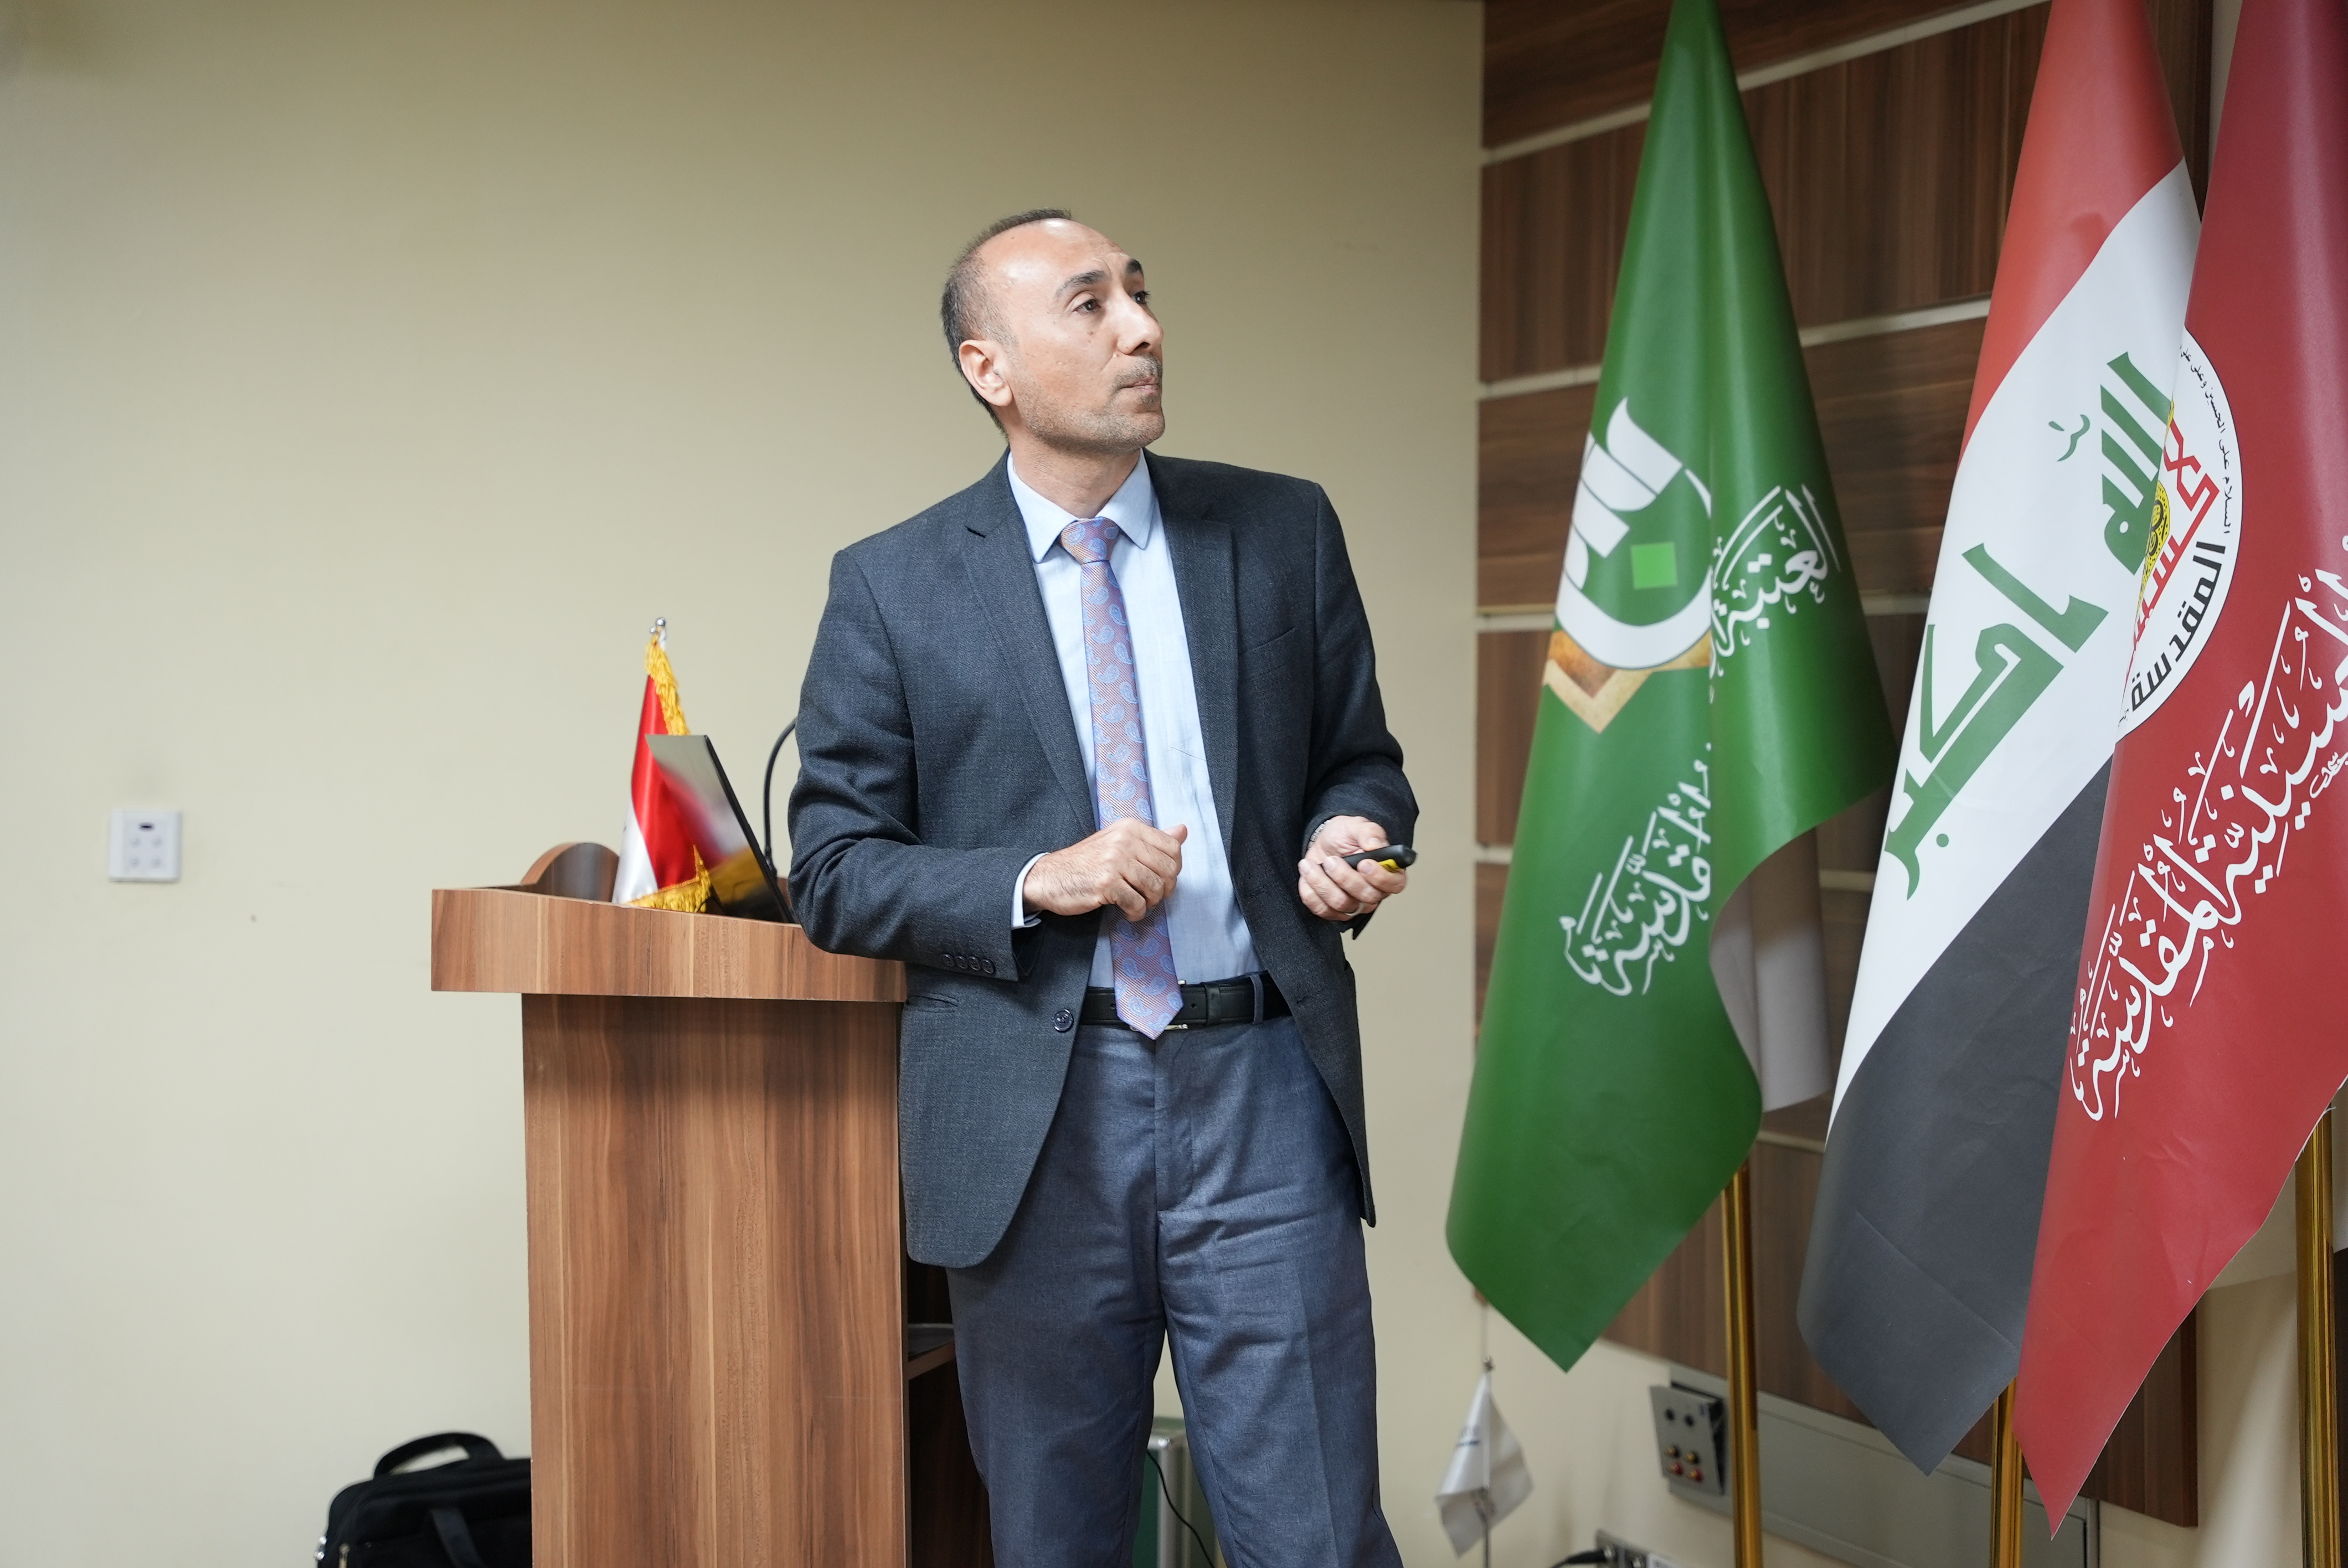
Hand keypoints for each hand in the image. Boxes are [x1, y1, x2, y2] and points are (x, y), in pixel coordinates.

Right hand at [1023, 821, 1187, 923]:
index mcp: (1130, 828)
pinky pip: (1137, 903)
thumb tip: (1182, 830)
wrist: (1049, 877)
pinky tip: (1127, 911)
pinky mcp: (1105, 883)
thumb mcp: (1119, 842)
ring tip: (1138, 903)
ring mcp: (1114, 861)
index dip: (1174, 869)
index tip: (1162, 878)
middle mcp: (1124, 840)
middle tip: (1151, 896)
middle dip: (1165, 889)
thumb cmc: (1086, 863)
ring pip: (1155, 887)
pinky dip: (1136, 913)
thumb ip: (1151, 839)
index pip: (1172, 847)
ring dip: (1150, 902)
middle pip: (1168, 869)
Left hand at [1298, 816, 1406, 922]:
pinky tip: (1309, 875)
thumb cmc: (1345, 837)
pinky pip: (1322, 910)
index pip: (1395, 884)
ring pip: (1342, 905)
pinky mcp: (1332, 909)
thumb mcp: (1357, 826)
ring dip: (1322, 882)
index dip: (1381, 878)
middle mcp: (1374, 891)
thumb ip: (1370, 833)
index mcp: (1388, 872)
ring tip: (1311, 864)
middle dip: (1344, 877)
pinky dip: (1310, 892)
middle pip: (1367, 897)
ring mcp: (1354, 903)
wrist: (1324, 842)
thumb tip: (1375, 845)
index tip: (1364, 863)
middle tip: (1331, 860)